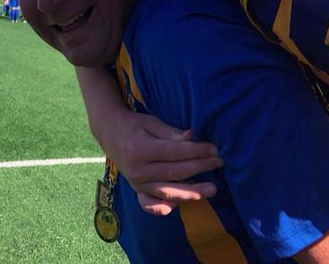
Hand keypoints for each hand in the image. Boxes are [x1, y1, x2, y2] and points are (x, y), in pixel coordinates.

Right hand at [105, 111, 222, 214]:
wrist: (109, 132)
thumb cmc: (134, 124)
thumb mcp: (151, 122)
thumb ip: (170, 132)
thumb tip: (192, 137)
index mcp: (141, 149)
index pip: (176, 153)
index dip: (197, 151)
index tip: (215, 149)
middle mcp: (138, 170)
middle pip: (176, 173)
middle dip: (200, 168)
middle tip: (219, 163)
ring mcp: (136, 183)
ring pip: (168, 191)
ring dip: (192, 192)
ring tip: (211, 190)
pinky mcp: (136, 190)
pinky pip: (151, 204)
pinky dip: (165, 207)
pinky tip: (180, 205)